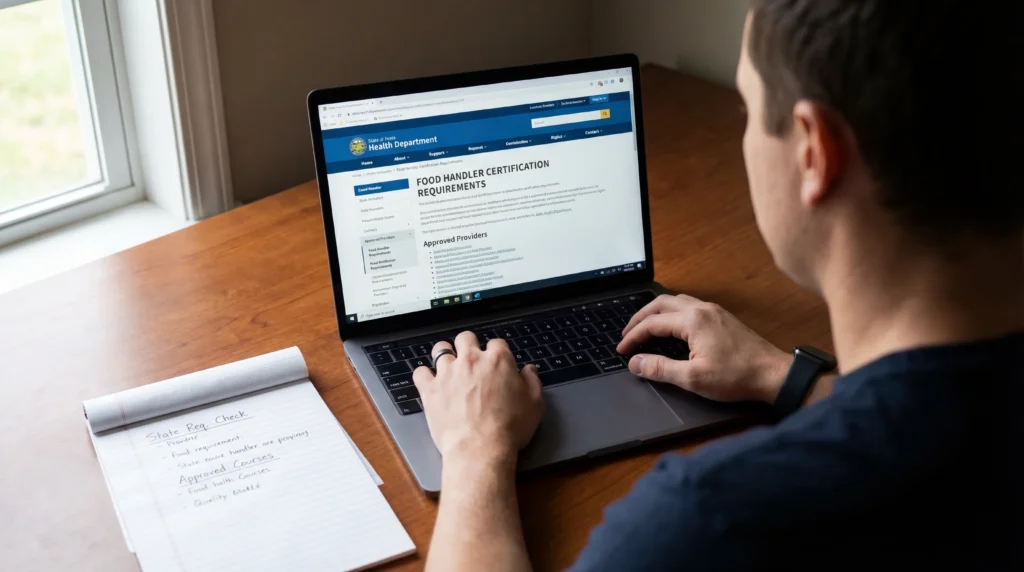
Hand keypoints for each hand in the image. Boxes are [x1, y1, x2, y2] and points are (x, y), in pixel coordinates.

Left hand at [413, 332, 544, 464]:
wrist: (480, 448)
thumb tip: (529, 370)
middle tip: (471, 359)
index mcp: (498, 360)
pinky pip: (420, 372)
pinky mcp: (430, 389)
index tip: (497, 362)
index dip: (497, 352)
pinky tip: (430, 382)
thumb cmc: (509, 428)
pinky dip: (424, 375)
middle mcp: (471, 360)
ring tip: (449, 366)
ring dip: (445, 355)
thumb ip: (532, 382)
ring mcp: (448, 373)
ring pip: (440, 349)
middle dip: (469, 345)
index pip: (497, 343)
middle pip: (465, 338)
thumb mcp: (535, 404)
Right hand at [616, 294, 791, 403]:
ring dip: (656, 312)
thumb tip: (636, 363)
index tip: (622, 349)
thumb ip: (660, 369)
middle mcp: (702, 309)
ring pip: (676, 301)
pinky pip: (690, 306)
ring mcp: (714, 311)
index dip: (632, 336)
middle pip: (661, 304)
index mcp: (693, 321)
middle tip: (627, 333)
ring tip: (644, 326)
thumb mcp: (693, 378)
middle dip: (640, 318)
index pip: (652, 323)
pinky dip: (672, 313)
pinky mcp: (723, 318)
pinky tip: (672, 326)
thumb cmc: (738, 376)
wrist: (773, 374)